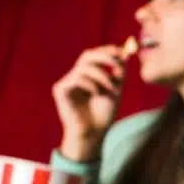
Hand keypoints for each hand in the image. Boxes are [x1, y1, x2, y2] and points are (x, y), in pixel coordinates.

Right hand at [52, 45, 126, 161]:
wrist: (94, 133)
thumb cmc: (104, 114)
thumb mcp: (116, 89)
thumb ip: (118, 73)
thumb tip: (123, 54)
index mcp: (88, 75)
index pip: (95, 55)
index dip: (107, 50)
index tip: (122, 51)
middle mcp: (76, 76)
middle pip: (87, 55)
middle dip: (105, 57)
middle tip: (118, 64)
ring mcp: (67, 82)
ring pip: (84, 67)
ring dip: (102, 76)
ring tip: (110, 90)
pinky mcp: (60, 89)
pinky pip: (77, 78)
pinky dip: (91, 84)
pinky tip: (96, 94)